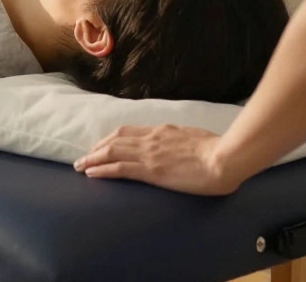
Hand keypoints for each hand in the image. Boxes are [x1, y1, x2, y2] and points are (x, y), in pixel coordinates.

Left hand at [73, 125, 242, 195]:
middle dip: (96, 148)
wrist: (225, 157)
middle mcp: (151, 138)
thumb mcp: (195, 138)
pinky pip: (120, 168)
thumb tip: (180, 145)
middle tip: (83, 157)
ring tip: (80, 166)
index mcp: (162, 130)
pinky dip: (102, 169)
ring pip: (112, 152)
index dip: (111, 139)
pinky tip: (92, 173)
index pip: (128, 132)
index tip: (101, 145)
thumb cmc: (218, 150)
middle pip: (115, 140)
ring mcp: (149, 153)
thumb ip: (182, 141)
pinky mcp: (151, 170)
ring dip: (93, 158)